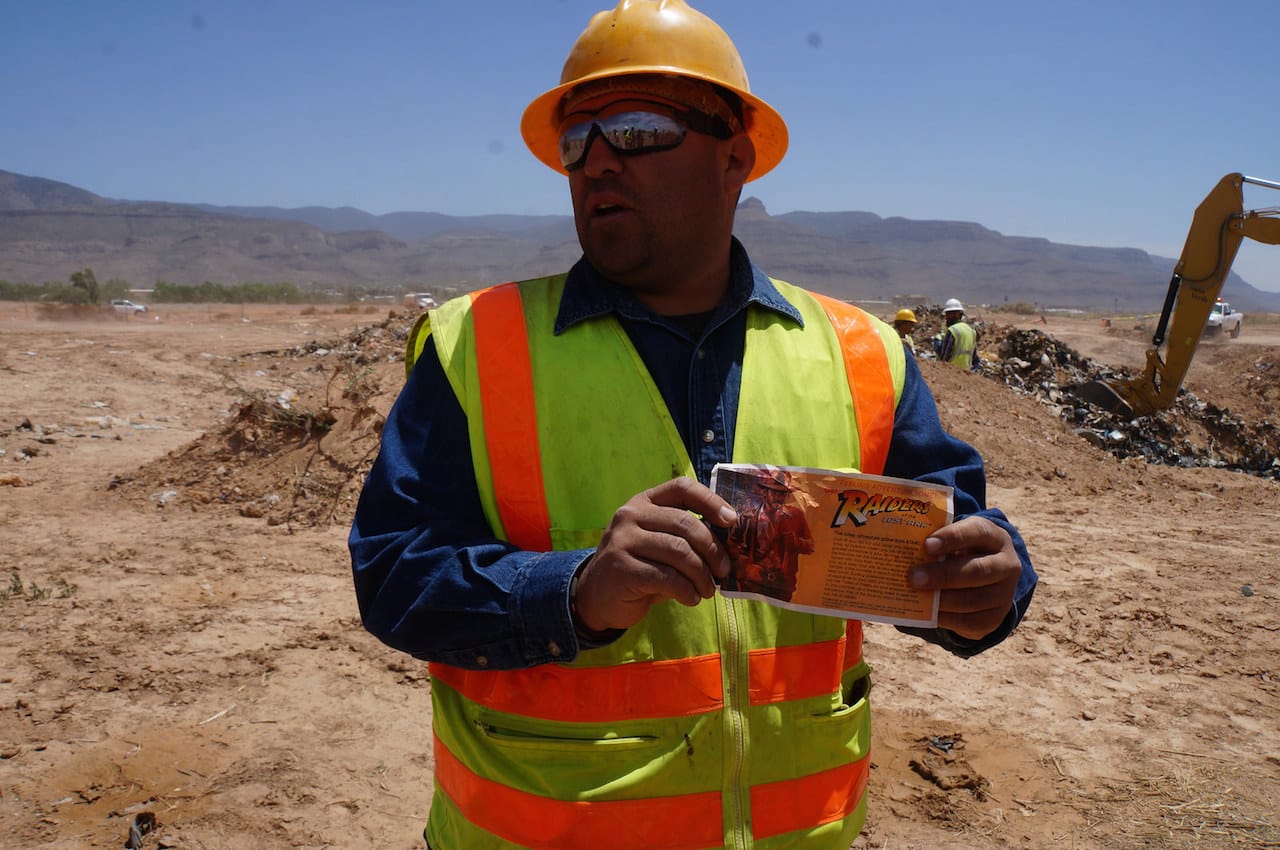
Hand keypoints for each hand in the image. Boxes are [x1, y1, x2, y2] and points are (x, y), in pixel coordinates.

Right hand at [573, 477, 736, 631]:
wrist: (596, 596)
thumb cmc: (639, 567)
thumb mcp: (658, 543)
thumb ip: (684, 537)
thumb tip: (730, 544)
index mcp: (644, 502)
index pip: (681, 488)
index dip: (711, 501)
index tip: (732, 521)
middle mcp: (630, 515)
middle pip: (685, 523)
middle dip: (712, 549)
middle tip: (723, 571)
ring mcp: (623, 541)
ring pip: (679, 552)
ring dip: (702, 575)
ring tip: (708, 590)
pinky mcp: (622, 569)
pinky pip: (667, 577)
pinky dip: (687, 591)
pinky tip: (691, 599)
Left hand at [908, 516, 1020, 639]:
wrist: (988, 579)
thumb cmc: (962, 552)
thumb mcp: (956, 540)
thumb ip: (937, 542)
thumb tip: (902, 549)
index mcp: (995, 537)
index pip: (977, 533)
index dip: (952, 538)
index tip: (927, 545)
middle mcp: (1007, 565)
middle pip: (977, 570)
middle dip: (942, 575)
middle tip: (913, 577)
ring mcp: (1004, 594)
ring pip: (973, 600)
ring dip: (941, 599)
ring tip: (916, 596)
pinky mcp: (995, 617)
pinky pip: (970, 621)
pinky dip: (945, 617)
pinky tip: (927, 612)